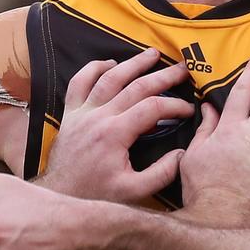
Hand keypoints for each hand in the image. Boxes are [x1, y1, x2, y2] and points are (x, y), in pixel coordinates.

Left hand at [37, 47, 192, 203]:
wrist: (61, 196)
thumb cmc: (96, 195)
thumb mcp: (134, 192)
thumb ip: (161, 173)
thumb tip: (182, 154)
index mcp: (115, 134)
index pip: (152, 108)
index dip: (175, 105)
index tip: (189, 110)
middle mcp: (98, 117)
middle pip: (135, 86)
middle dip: (163, 76)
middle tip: (183, 69)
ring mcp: (81, 112)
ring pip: (109, 77)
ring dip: (133, 63)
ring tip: (153, 54)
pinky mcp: (70, 113)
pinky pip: (79, 82)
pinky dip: (93, 68)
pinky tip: (110, 63)